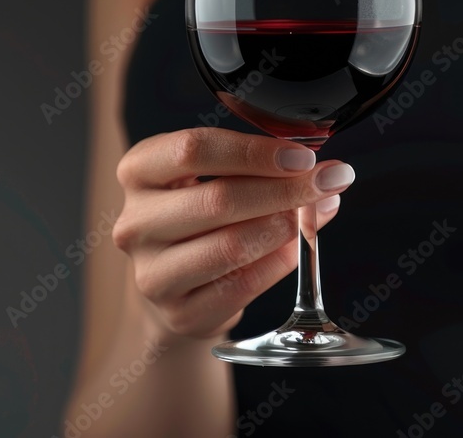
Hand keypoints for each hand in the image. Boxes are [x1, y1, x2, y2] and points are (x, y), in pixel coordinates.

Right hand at [112, 128, 353, 341]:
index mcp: (140, 171)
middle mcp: (136, 222)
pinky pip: (242, 286)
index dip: (254, 151)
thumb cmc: (201, 217)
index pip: (193, 149)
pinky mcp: (179, 313)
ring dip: (285, 227)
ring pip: (231, 245)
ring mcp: (152, 272)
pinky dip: (278, 264)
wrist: (174, 284)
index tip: (303, 157)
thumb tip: (327, 175)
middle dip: (284, 190)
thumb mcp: (216, 177)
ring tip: (314, 213)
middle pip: (218, 199)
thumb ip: (264, 170)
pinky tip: (296, 248)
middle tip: (327, 183)